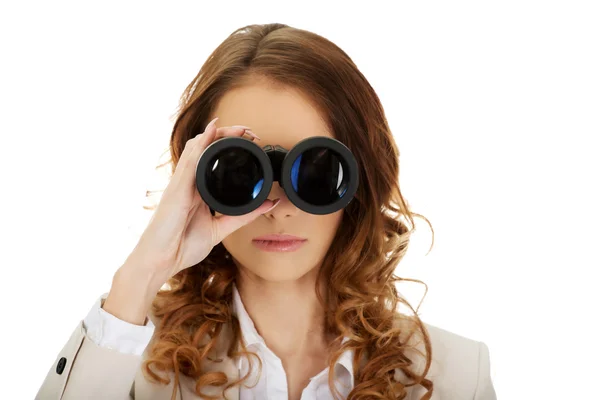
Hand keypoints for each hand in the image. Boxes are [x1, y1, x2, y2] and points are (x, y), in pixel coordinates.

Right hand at [123, 117, 278, 283]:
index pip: (212, 158)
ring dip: (218, 133)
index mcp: (197, 189)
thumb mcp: (220, 229)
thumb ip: (244, 216)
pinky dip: (202, 144)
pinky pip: (189, 161)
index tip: (252, 141)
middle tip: (251, 132)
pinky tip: (211, 131)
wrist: (160, 262)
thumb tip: (269, 204)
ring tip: (239, 128)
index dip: (230, 145)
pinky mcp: (176, 189)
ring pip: (197, 147)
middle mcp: (188, 181)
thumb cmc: (181, 246)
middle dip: (228, 134)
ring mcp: (180, 183)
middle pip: (205, 146)